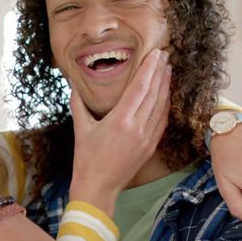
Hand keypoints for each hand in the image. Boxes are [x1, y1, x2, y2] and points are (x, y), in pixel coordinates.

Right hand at [69, 49, 170, 215]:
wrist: (98, 187)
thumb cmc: (86, 159)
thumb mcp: (81, 128)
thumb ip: (78, 104)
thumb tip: (73, 84)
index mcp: (120, 120)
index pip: (140, 87)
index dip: (149, 69)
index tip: (155, 53)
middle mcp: (137, 128)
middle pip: (154, 93)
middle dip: (160, 72)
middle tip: (164, 55)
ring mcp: (147, 138)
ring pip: (161, 106)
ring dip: (165, 86)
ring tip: (167, 69)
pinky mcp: (151, 146)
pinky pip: (162, 121)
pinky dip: (165, 105)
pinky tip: (166, 94)